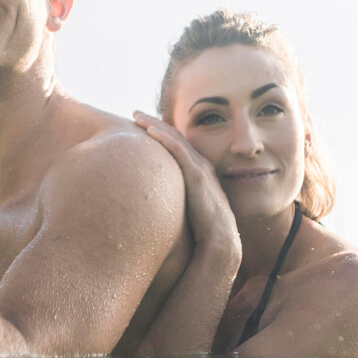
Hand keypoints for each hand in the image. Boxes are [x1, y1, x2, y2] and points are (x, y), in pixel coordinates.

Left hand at [134, 111, 240, 265]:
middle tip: (135, 114)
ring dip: (154, 124)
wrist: (221, 243)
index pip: (178, 146)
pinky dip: (164, 137)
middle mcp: (201, 166)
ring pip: (174, 138)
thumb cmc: (203, 234)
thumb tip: (152, 207)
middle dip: (154, 123)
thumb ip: (173, 203)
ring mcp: (200, 169)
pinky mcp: (197, 175)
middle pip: (174, 137)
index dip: (161, 133)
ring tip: (136, 115)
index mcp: (200, 173)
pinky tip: (149, 130)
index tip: (143, 126)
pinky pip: (178, 150)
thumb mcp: (186, 212)